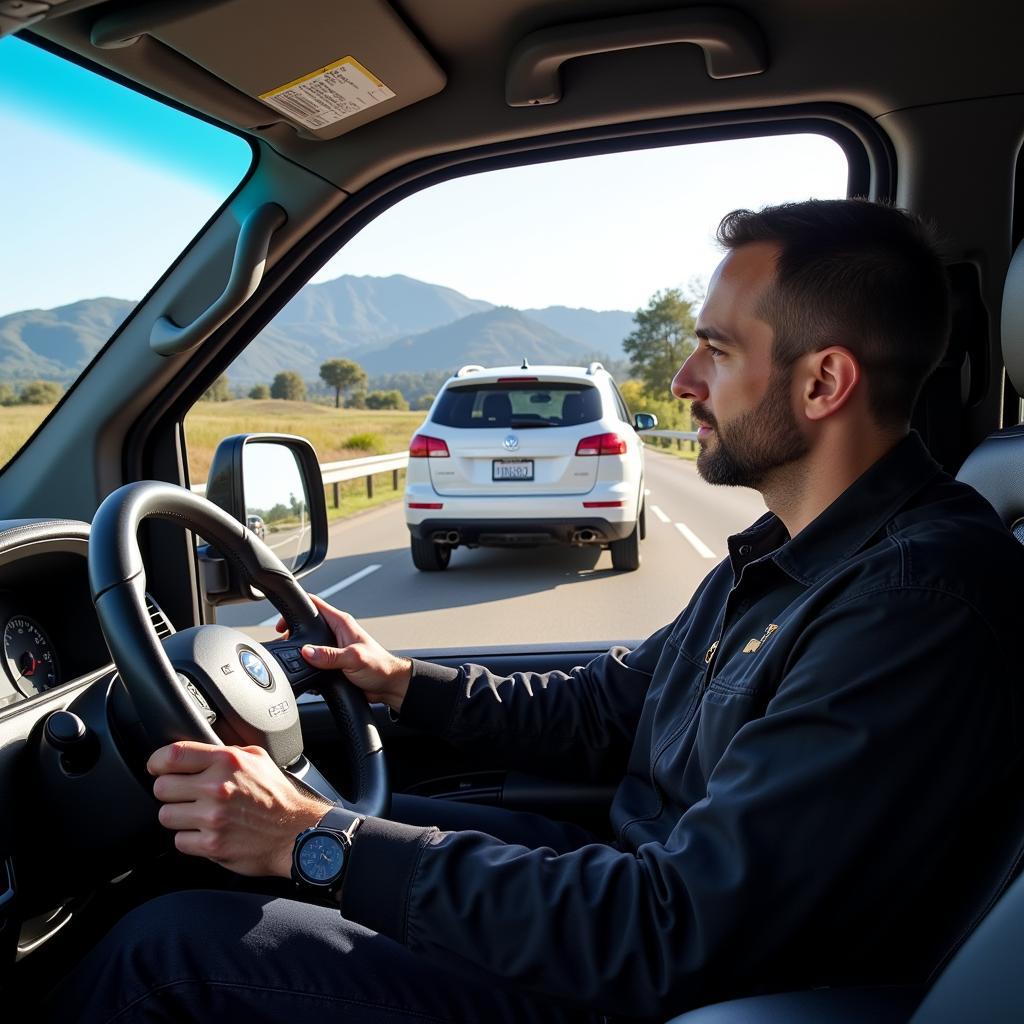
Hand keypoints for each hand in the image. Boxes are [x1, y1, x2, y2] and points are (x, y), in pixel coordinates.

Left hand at [147, 741, 330, 877]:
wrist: (296, 832)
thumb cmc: (276, 795)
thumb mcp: (257, 758)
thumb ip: (226, 750)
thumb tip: (196, 749)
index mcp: (227, 761)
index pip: (173, 755)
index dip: (157, 761)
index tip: (157, 767)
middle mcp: (218, 787)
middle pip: (162, 787)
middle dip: (170, 791)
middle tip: (185, 794)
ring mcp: (213, 818)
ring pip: (166, 815)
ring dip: (178, 816)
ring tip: (198, 815)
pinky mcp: (212, 845)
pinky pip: (179, 841)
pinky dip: (190, 839)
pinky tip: (207, 832)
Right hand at [277, 594, 412, 710]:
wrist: (388, 685)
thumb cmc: (379, 667)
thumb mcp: (353, 659)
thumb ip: (330, 656)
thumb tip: (307, 652)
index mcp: (341, 623)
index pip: (316, 604)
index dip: (298, 606)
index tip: (283, 618)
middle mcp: (336, 632)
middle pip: (308, 625)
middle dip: (293, 632)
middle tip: (282, 641)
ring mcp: (334, 647)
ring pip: (309, 644)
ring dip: (300, 651)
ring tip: (291, 659)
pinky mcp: (333, 661)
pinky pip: (314, 660)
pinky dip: (307, 665)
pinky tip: (304, 672)